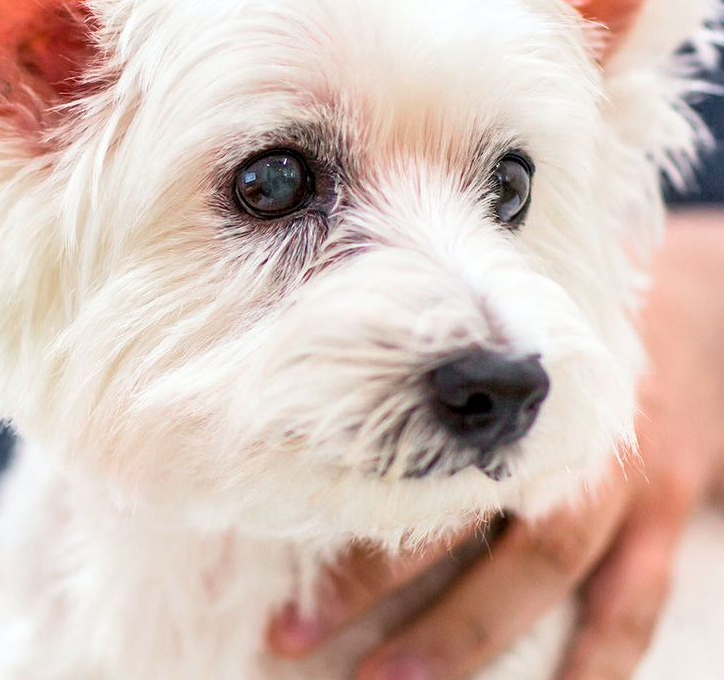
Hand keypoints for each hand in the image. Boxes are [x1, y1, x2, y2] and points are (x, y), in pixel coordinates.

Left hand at [268, 209, 723, 679]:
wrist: (689, 312)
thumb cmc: (551, 338)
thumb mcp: (493, 335)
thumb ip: (426, 377)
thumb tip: (313, 409)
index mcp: (491, 391)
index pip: (405, 461)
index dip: (342, 516)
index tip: (276, 572)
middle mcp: (547, 431)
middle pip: (459, 517)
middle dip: (374, 585)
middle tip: (296, 633)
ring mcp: (613, 475)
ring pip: (540, 565)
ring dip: (465, 631)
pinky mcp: (662, 509)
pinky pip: (636, 599)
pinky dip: (602, 658)